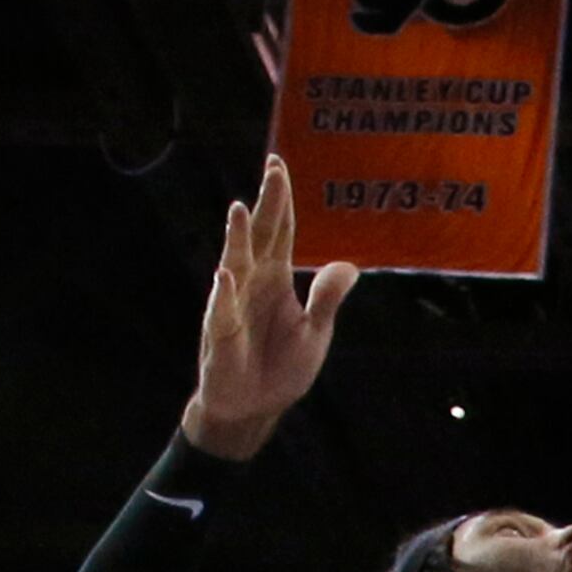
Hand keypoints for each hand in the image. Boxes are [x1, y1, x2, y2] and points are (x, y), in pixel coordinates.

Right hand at [185, 156, 358, 458]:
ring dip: (237, 239)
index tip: (280, 165)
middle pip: (261, 236)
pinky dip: (224, 294)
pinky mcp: (221, 333)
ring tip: (240, 210)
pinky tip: (227, 274)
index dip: (282, 200)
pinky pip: (222, 311)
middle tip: (272, 168)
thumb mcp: (315, 332)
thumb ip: (327, 299)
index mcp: (276, 278)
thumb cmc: (281, 367)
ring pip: (236, 264)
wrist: (254, 407)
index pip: (282, 231)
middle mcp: (252, 282)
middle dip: (266, 203)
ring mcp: (233, 304)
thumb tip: (349, 267)